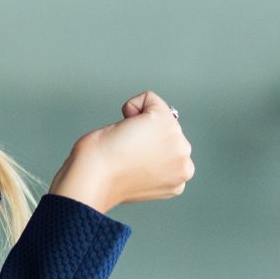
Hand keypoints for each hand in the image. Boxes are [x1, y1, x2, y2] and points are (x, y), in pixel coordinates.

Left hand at [48, 91, 193, 213]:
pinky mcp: (164, 121)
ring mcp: (178, 141)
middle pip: (167, 131)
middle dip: (146, 136)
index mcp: (179, 179)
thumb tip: (148, 139)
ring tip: (126, 142)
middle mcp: (184, 162)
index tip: (130, 163)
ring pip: (160, 115)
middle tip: (126, 152)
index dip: (144, 150)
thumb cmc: (105, 178)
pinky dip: (132, 105)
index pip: (168, 150)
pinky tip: (122, 126)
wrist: (94, 178)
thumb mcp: (140, 175)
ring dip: (140, 122)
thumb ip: (154, 163)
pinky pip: (150, 98)